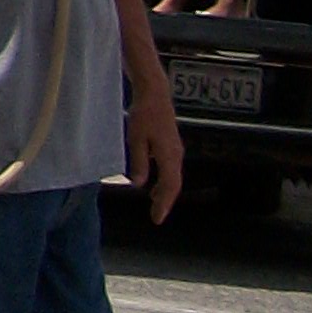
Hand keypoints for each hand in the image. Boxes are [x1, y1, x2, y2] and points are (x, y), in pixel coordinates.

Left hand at [127, 91, 182, 221]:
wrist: (155, 94)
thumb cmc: (144, 114)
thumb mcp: (135, 139)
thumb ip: (138, 162)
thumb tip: (137, 184)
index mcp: (169, 156)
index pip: (169, 186)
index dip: (164, 204)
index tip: (157, 218)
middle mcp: (176, 155)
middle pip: (174, 184)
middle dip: (165, 201)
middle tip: (156, 216)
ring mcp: (175, 149)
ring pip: (172, 176)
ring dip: (164, 191)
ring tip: (154, 203)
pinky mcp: (171, 144)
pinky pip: (170, 168)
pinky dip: (164, 179)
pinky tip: (153, 182)